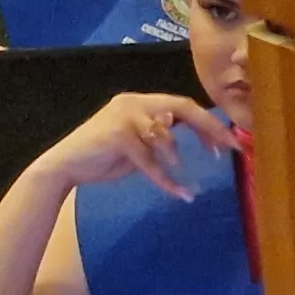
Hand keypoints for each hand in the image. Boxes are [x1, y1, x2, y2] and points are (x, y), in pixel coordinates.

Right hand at [37, 92, 232, 200]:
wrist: (64, 167)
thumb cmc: (101, 158)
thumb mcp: (138, 145)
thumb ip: (161, 138)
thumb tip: (197, 139)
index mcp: (140, 102)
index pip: (182, 105)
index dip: (208, 123)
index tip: (228, 142)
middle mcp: (134, 102)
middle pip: (182, 108)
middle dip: (209, 128)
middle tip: (230, 148)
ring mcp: (124, 116)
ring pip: (165, 136)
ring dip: (176, 160)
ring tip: (184, 181)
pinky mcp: (118, 135)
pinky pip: (151, 160)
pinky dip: (166, 179)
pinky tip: (180, 193)